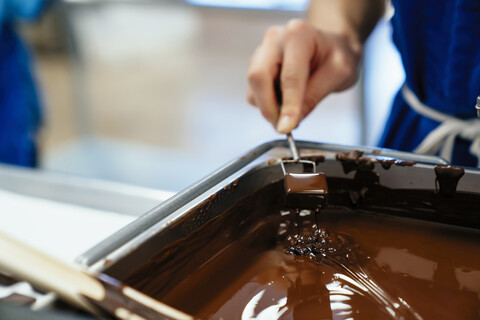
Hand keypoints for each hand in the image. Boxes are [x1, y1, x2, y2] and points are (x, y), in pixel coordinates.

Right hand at [247, 19, 361, 133]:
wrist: (330, 45)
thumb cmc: (337, 55)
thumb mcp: (339, 74)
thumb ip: (314, 96)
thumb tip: (290, 122)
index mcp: (299, 34)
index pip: (289, 75)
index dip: (288, 104)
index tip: (287, 128)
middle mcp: (275, 39)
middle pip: (258, 76)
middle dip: (268, 107)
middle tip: (283, 127)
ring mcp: (262, 51)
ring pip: (253, 87)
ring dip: (268, 106)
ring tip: (292, 109)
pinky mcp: (256, 65)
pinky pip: (254, 91)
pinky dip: (267, 103)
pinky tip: (285, 100)